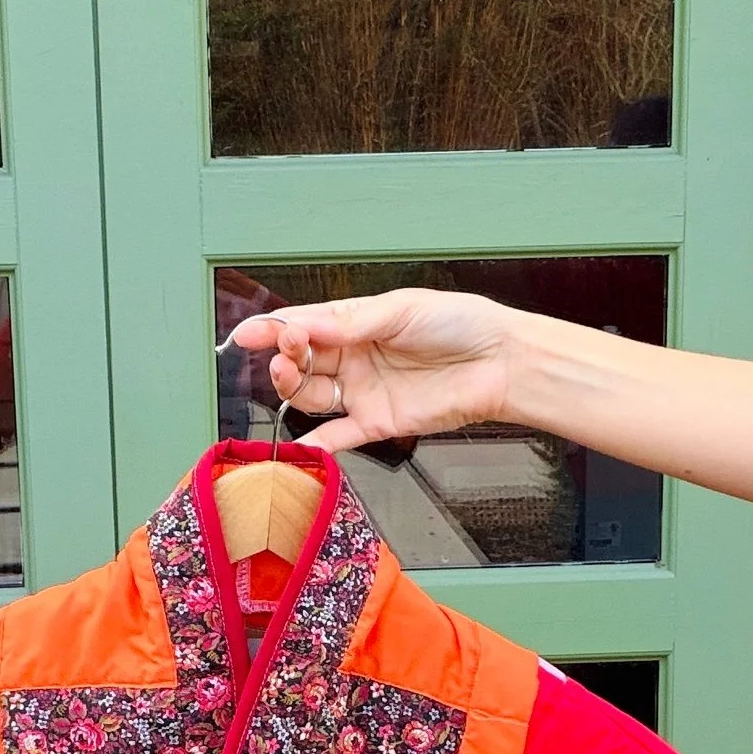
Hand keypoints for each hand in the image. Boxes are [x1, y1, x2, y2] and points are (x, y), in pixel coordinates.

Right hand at [225, 289, 522, 450]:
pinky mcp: (379, 423)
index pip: (305, 325)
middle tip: (285, 350)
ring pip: (312, 395)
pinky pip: (339, 436)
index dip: (274, 329)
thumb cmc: (461, 324)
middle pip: (302, 361)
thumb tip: (306, 325)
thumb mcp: (401, 310)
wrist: (501, 362)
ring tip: (287, 375)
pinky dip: (317, 443)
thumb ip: (351, 323)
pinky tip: (300, 442)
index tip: (251, 334)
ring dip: (292, 388)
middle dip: (284, 355)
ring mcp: (365, 391)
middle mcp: (355, 357)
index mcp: (357, 322)